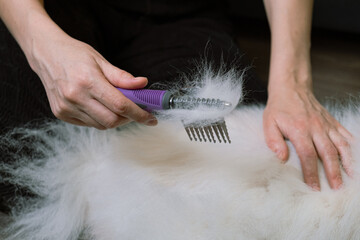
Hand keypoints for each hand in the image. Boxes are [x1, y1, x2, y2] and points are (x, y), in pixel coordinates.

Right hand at [27, 35, 156, 128]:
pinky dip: (100, 119)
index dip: (139, 114)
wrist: (45, 53)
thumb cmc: (75, 54)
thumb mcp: (100, 60)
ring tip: (116, 105)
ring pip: (101, 125)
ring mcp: (66, 107)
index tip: (151, 119)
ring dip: (115, 119)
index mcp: (88, 81)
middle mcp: (75, 96)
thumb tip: (143, 84)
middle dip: (128, 118)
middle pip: (112, 120)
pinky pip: (89, 124)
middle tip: (135, 110)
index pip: (120, 105)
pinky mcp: (61, 113)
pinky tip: (99, 106)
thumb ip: (122, 77)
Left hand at [263, 84, 352, 189]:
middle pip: (328, 153)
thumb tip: (282, 158)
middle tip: (337, 188)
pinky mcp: (332, 121)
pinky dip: (352, 146)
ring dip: (347, 162)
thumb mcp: (269, 123)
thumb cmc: (278, 108)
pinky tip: (354, 158)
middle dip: (333, 173)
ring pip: (341, 145)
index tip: (314, 187)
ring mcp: (326, 124)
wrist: (291, 87)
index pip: (307, 156)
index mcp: (299, 130)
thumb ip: (273, 141)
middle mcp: (316, 128)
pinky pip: (345, 134)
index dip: (311, 173)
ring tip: (351, 177)